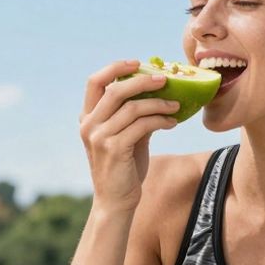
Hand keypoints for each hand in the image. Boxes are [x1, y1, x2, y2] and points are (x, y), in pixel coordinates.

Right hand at [80, 59, 179, 212]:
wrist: (115, 201)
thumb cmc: (123, 168)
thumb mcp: (126, 136)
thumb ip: (134, 115)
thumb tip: (158, 93)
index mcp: (88, 118)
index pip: (95, 82)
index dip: (115, 68)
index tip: (138, 64)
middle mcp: (89, 125)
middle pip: (115, 90)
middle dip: (142, 81)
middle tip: (165, 79)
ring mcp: (100, 137)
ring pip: (132, 107)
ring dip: (158, 103)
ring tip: (175, 105)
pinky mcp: (114, 149)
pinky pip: (142, 125)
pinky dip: (160, 120)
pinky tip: (172, 122)